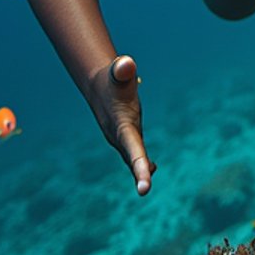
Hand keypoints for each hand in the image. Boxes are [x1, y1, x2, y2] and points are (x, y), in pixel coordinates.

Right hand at [87, 54, 156, 195]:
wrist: (100, 84)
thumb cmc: (113, 77)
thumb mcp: (118, 72)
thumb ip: (123, 69)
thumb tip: (126, 64)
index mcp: (120, 125)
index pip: (132, 147)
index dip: (139, 167)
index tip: (144, 188)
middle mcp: (119, 136)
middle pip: (131, 157)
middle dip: (139, 174)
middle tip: (144, 190)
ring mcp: (122, 138)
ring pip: (132, 157)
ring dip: (140, 170)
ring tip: (147, 182)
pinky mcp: (127, 136)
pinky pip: (135, 153)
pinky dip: (143, 162)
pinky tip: (154, 167)